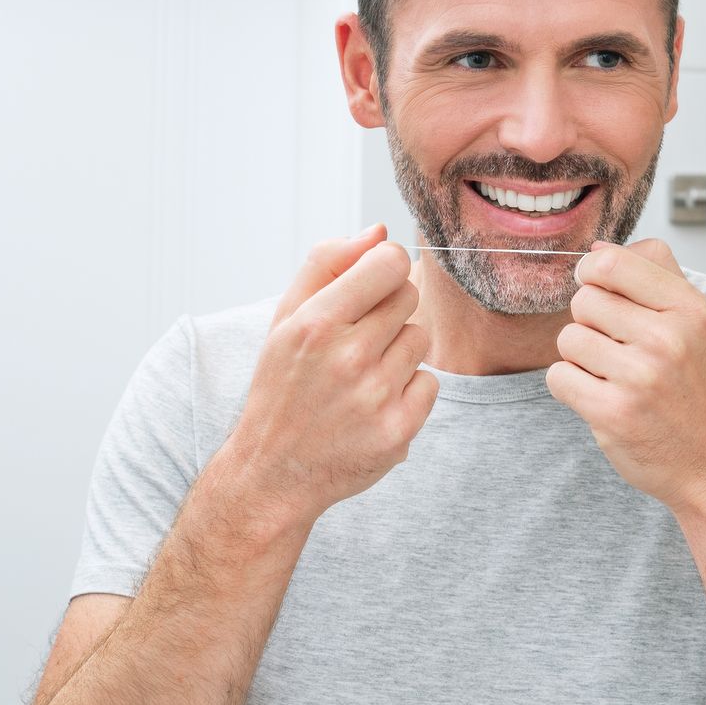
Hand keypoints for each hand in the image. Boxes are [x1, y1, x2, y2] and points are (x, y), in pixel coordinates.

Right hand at [214, 224, 437, 528]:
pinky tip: (375, 403)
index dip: (384, 269)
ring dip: (398, 351)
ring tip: (362, 374)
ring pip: (421, 338)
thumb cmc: (282, 387)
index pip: (390, 261)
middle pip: (409, 296)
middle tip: (357, 340)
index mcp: (316, 323)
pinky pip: (430, 382)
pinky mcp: (399, 429)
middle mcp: (348, 358)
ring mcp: (376, 396)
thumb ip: (327, 265)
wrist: (275, 472)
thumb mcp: (285, 319)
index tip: (369, 287)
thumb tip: (379, 232)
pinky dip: (409, 390)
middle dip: (388, 311)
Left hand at [547, 239, 705, 512]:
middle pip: (584, 301)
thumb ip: (655, 277)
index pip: (613, 263)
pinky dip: (571, 388)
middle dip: (590, 323)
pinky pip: (558, 378)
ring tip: (610, 375)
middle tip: (615, 349)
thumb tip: (598, 249)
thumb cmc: (702, 393)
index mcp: (690, 310)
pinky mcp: (613, 413)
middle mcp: (667, 339)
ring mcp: (640, 378)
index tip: (595, 289)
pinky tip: (600, 397)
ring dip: (579, 358)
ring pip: (568, 339)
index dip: (591, 272)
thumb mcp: (698, 325)